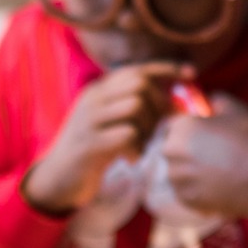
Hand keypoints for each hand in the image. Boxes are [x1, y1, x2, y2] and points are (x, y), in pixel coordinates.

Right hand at [23, 61, 191, 212]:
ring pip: (135, 106)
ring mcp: (88, 121)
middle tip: (161, 128)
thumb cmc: (91, 151)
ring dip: (148, 127)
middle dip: (159, 104)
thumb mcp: (107, 123)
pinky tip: (130, 160)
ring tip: (143, 146)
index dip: (167, 68)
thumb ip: (130, 108)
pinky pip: (126, 135)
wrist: (55, 179)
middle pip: (139, 84)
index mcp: (98, 91)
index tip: (192, 74)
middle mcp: (92, 100)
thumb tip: (173, 105)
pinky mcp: (88, 145)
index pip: (137, 69)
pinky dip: (136, 148)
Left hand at [161, 94, 247, 221]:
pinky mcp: (185, 199)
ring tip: (219, 174)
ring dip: (193, 173)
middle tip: (214, 157)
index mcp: (180, 127)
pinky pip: (188, 193)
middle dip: (189, 153)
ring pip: (179, 173)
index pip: (173, 126)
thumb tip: (211, 98)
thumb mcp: (236, 109)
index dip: (190, 130)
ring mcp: (176, 178)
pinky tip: (219, 188)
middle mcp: (171, 152)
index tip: (203, 137)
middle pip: (174, 150)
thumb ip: (218, 100)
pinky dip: (199, 192)